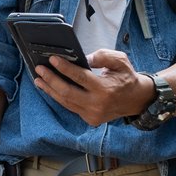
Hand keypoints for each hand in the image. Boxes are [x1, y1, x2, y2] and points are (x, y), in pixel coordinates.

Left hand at [33, 49, 152, 126]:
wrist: (136, 99)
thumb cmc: (126, 77)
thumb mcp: (120, 60)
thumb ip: (102, 56)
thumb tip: (83, 58)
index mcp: (105, 89)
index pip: (80, 77)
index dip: (64, 68)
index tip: (52, 59)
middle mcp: (97, 104)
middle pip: (67, 92)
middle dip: (51, 79)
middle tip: (39, 69)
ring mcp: (92, 114)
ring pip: (65, 102)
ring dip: (50, 89)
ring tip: (39, 79)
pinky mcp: (89, 119)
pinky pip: (70, 106)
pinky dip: (59, 97)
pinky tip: (50, 88)